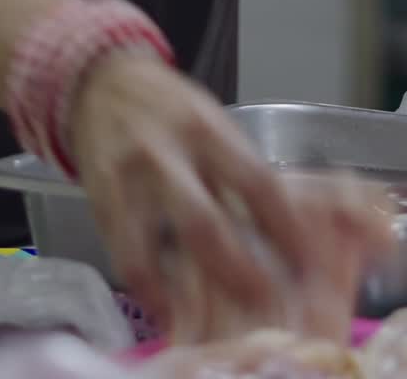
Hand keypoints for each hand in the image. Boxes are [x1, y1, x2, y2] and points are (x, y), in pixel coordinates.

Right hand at [70, 53, 391, 342]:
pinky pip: (126, 257)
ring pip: (157, 248)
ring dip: (187, 292)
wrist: (100, 83)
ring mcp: (129, 182)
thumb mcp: (212, 120)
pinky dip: (150, 291)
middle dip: (238, 272)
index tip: (306, 261)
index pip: (254, 181)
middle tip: (267, 302)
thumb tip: (291, 218)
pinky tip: (171, 311)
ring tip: (217, 323)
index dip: (284, 226)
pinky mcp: (101, 203)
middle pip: (205, 223)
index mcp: (206, 128)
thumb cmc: (168, 105)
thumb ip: (240, 166)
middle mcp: (167, 153)